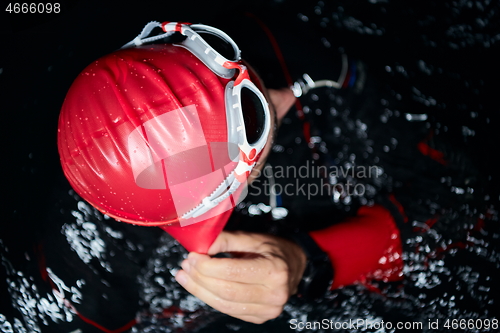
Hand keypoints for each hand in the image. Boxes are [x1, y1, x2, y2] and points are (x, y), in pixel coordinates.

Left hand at [175, 231, 306, 323]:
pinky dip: (210, 299)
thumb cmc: (274, 250)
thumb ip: (227, 240)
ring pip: (224, 304)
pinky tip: (199, 287)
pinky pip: (229, 310)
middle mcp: (274, 293)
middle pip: (225, 291)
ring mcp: (268, 309)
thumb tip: (202, 245)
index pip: (231, 272)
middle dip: (199, 279)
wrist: (295, 266)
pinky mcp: (259, 317)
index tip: (192, 256)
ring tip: (186, 277)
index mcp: (274, 270)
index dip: (207, 266)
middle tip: (185, 266)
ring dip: (200, 291)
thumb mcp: (254, 238)